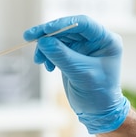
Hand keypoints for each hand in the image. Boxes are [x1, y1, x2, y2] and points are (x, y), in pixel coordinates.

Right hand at [24, 15, 129, 133]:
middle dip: (48, 35)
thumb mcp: (80, 73)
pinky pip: (56, 48)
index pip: (83, 23)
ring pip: (59, 38)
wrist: (97, 112)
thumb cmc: (97, 94)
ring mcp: (84, 47)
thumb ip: (62, 55)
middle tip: (29, 38)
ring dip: (46, 47)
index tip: (44, 30)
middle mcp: (95, 40)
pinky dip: (48, 55)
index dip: (62, 24)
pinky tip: (48, 66)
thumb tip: (43, 41)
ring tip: (39, 61)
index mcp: (106, 40)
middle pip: (68, 29)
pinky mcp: (73, 55)